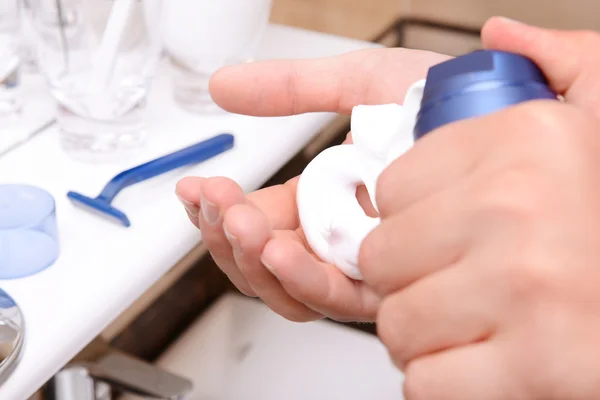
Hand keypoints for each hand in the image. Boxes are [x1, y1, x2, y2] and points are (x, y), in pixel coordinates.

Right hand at [176, 47, 448, 321]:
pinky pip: (337, 297)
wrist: (502, 113)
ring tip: (240, 223)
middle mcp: (342, 237)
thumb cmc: (445, 101)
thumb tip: (224, 86)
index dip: (221, 213)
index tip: (197, 190)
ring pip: (292, 288)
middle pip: (267, 264)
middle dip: (230, 238)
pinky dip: (301, 278)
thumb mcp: (358, 83)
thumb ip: (291, 89)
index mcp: (326, 199)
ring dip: (255, 260)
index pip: (261, 223)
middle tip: (214, 205)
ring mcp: (368, 262)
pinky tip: (280, 250)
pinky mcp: (396, 281)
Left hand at [358, 17, 599, 398]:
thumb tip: (503, 30)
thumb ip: (559, 67)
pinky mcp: (536, 367)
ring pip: (397, 321)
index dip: (409, 218)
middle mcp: (520, 207)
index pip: (390, 186)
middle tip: (457, 282)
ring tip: (476, 321)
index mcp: (526, 139)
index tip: (446, 228)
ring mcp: (525, 288)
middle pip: (381, 256)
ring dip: (426, 331)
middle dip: (408, 279)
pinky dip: (444, 381)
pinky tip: (488, 361)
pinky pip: (425, 381)